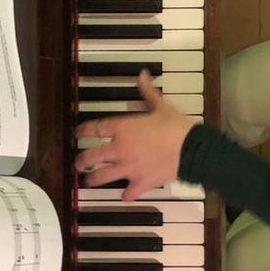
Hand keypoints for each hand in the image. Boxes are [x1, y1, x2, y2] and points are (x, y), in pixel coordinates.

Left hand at [75, 70, 195, 200]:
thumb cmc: (176, 126)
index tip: (78, 133)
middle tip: (78, 163)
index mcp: (122, 129)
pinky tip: (124, 196)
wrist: (192, 149)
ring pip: (102, 177)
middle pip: (91, 156)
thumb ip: (147, 91)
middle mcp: (120, 149)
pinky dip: (126, 195)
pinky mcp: (141, 183)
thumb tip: (143, 74)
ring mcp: (129, 168)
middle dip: (81, 161)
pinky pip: (128, 193)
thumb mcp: (160, 105)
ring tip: (89, 180)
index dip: (83, 131)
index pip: (95, 129)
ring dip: (94, 179)